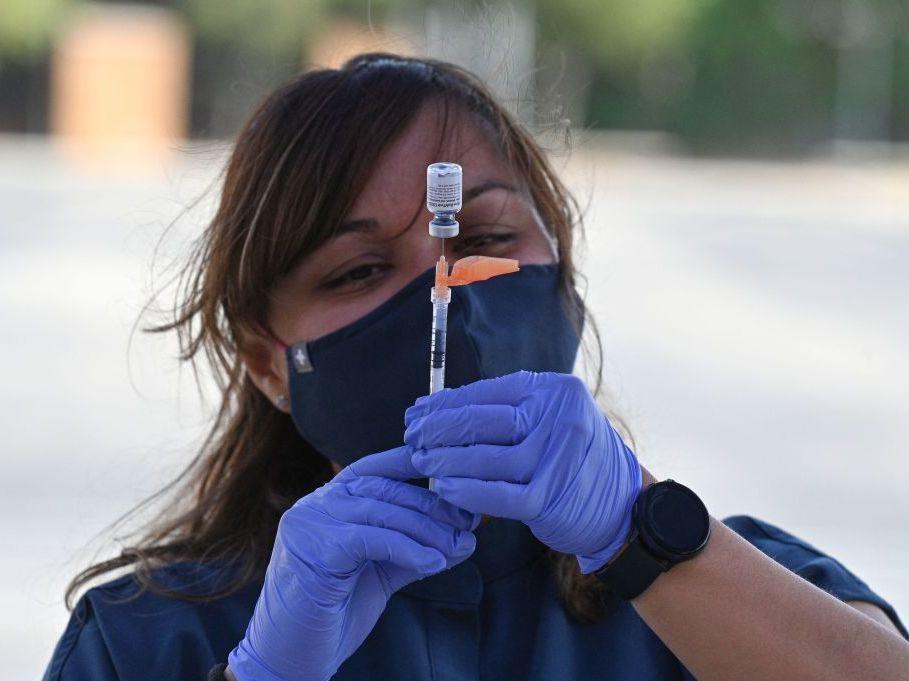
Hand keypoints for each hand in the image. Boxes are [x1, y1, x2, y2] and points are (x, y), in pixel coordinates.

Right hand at [228, 447, 478, 680]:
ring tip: (459, 546)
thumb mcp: (380, 571)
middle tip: (470, 523)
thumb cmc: (334, 613)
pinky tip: (434, 563)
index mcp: (329, 501)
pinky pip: (372, 539)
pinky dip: (408, 549)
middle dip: (433, 505)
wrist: (292, 657)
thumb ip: (413, 548)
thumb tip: (464, 537)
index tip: (455, 475)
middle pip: (386, 490)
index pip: (376, 470)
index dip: (415, 466)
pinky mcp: (314, 548)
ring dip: (428, 530)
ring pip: (382, 512)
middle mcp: (316, 503)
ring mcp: (310, 522)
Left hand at [403, 370, 641, 572]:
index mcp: (555, 391)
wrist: (621, 506)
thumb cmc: (571, 461)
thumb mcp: (548, 423)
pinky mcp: (552, 497)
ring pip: (486, 457)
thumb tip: (438, 410)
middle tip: (411, 438)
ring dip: (446, 461)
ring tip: (422, 461)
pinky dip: (467, 492)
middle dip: (438, 429)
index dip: (444, 404)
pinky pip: (498, 495)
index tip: (416, 414)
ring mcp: (558, 457)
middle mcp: (560, 417)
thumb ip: (506, 414)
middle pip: (482, 420)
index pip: (486, 393)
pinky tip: (445, 488)